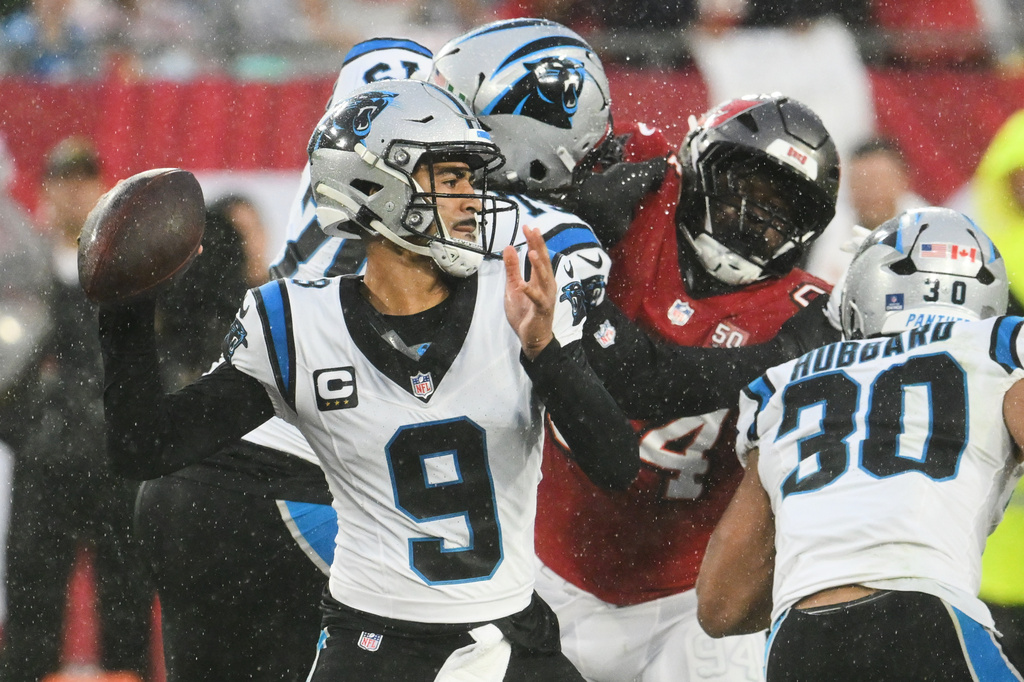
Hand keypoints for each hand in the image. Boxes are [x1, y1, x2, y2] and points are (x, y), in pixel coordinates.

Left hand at [503, 225, 554, 359]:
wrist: (532, 338)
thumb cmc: (525, 313)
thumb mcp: (514, 287)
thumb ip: (512, 268)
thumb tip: (510, 247)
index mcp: (540, 278)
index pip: (538, 255)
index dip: (534, 241)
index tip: (528, 227)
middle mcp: (546, 284)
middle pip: (543, 261)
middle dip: (538, 245)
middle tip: (533, 230)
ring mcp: (545, 296)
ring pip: (544, 278)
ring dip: (538, 265)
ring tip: (532, 252)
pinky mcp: (542, 309)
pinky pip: (537, 299)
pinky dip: (530, 292)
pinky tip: (523, 285)